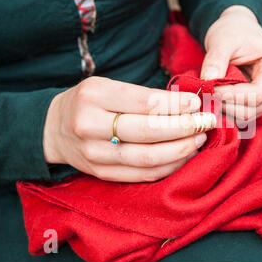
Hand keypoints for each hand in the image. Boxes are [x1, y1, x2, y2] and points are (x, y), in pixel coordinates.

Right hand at [43, 76, 212, 182]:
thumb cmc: (89, 103)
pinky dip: (169, 166)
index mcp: (94, 96)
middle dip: (186, 127)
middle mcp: (91, 126)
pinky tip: (185, 155)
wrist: (54, 129)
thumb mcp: (108, 87)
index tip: (197, 102)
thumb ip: (143, 95)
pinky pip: (143, 174)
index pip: (145, 103)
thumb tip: (187, 104)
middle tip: (208, 121)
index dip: (176, 104)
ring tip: (200, 138)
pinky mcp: (102, 174)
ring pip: (149, 158)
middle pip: (149, 132)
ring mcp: (96, 155)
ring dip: (182, 149)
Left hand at [201, 6, 261, 122]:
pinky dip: (227, 110)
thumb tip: (207, 81)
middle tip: (204, 92)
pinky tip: (216, 97)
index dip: (230, 96)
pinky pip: (243, 116)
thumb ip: (216, 59)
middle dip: (226, 103)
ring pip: (246, 116)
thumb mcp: (223, 40)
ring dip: (225, 108)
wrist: (238, 33)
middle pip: (252, 109)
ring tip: (209, 92)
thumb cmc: (235, 33)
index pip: (256, 94)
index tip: (208, 89)